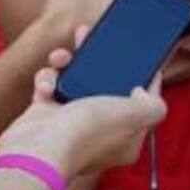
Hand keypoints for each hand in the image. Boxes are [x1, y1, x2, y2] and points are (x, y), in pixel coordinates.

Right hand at [0, 25, 167, 178]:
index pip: (144, 105)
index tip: (145, 58)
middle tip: (91, 37)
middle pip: (106, 85)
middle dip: (99, 61)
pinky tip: (46, 86)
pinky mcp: (46, 116)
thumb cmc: (86, 134)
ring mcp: (72, 123)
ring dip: (67, 64)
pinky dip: (47, 80)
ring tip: (61, 58)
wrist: (36, 152)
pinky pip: (50, 87)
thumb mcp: (133, 116)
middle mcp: (100, 131)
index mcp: (127, 136)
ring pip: (76, 81)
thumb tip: (146, 93)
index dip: (146, 79)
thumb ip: (154, 105)